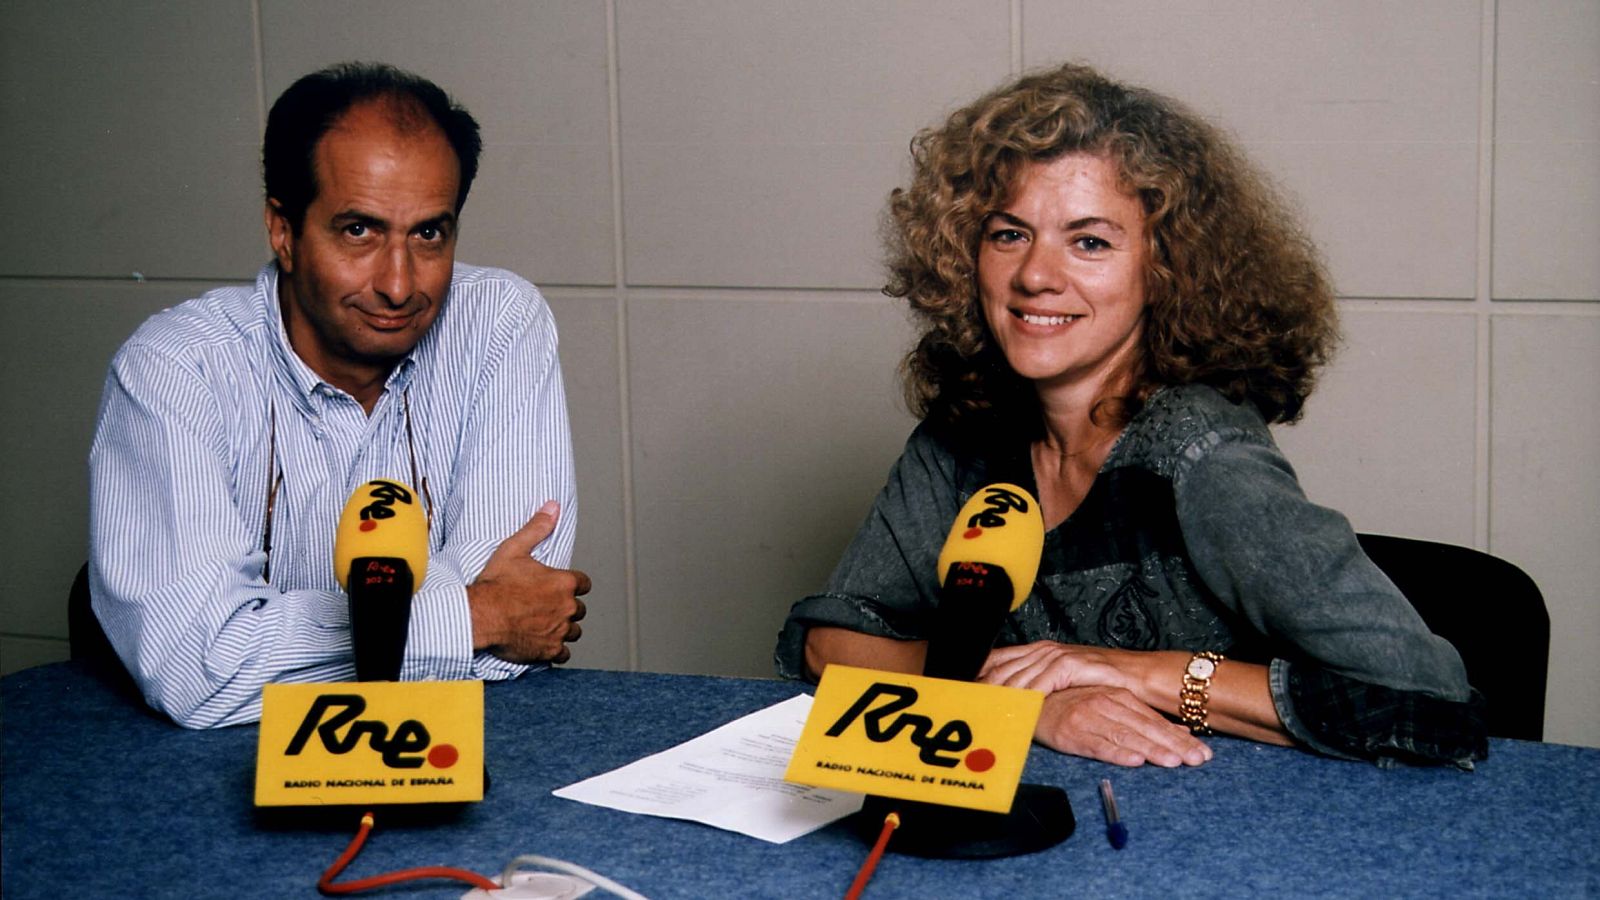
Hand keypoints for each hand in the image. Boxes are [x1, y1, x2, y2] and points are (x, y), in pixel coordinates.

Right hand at [468, 501, 590, 663]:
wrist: (480, 615)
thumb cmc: (496, 584)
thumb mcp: (514, 549)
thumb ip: (537, 528)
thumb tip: (553, 507)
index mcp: (564, 583)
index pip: (583, 584)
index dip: (573, 585)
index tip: (562, 587)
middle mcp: (567, 608)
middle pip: (579, 609)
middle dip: (568, 608)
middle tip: (548, 607)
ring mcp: (559, 631)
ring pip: (574, 632)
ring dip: (564, 629)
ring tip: (546, 626)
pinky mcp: (549, 651)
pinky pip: (563, 653)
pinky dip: (555, 650)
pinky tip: (543, 644)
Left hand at [978, 641, 1131, 693]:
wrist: (1132, 674)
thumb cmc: (1098, 680)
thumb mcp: (1060, 680)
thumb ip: (1036, 683)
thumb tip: (1008, 697)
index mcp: (1036, 651)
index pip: (996, 658)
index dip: (976, 674)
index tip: (959, 689)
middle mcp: (1042, 650)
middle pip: (1001, 667)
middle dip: (980, 686)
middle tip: (964, 702)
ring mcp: (1055, 655)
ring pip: (1016, 675)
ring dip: (998, 692)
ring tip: (981, 706)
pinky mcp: (1069, 665)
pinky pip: (1040, 682)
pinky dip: (1025, 694)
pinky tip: (1014, 704)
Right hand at [1035, 686, 1211, 767]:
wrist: (1030, 701)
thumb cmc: (1072, 704)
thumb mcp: (1110, 704)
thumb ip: (1143, 719)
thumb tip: (1180, 733)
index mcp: (1119, 697)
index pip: (1155, 721)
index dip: (1180, 738)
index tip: (1203, 754)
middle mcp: (1107, 704)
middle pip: (1146, 729)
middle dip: (1175, 746)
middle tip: (1198, 760)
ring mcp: (1089, 718)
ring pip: (1126, 736)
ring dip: (1151, 749)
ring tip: (1173, 762)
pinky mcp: (1071, 732)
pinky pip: (1097, 744)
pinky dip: (1116, 752)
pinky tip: (1134, 760)